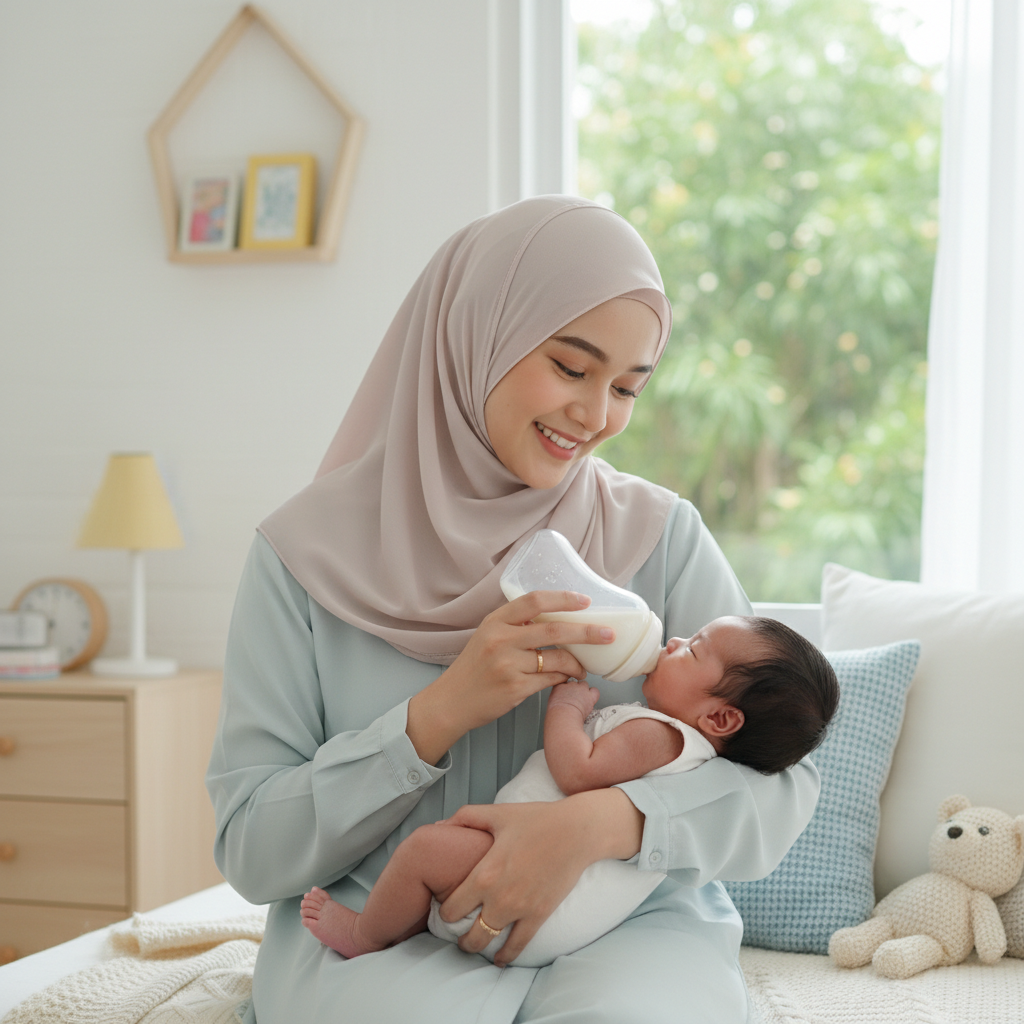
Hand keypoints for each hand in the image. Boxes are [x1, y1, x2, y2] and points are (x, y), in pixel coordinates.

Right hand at [407, 591, 615, 764]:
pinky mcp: (515, 688)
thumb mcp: (488, 637)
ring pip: (557, 657)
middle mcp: (501, 639)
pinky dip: (564, 678)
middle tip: (608, 634)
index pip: (534, 601)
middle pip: (554, 629)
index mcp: (495, 621)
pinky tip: (568, 679)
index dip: (563, 598)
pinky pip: (551, 678)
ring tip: (584, 667)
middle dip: (587, 631)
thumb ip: (516, 626)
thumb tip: (558, 619)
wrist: (451, 702)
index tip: (585, 600)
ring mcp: (508, 664)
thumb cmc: (474, 669)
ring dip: (577, 662)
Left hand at [437, 789, 643, 965]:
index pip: (451, 909)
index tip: (446, 909)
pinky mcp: (538, 915)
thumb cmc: (535, 820)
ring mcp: (519, 910)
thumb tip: (438, 825)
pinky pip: (517, 947)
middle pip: (467, 934)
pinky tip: (499, 959)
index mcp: (483, 874)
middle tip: (458, 932)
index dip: (444, 912)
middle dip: (459, 936)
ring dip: (477, 947)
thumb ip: (465, 818)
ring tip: (474, 945)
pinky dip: (506, 956)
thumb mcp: (497, 814)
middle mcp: (498, 897)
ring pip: (488, 943)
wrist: (575, 831)